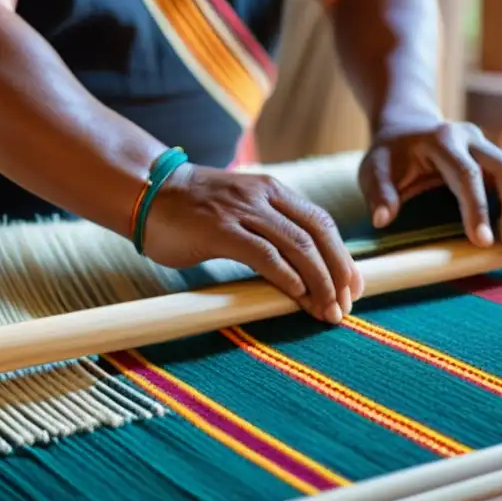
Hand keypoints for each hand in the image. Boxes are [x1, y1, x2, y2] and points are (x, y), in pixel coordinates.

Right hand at [143, 164, 363, 322]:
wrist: (147, 190)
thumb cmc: (191, 211)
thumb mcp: (240, 210)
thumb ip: (268, 229)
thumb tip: (299, 269)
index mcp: (273, 191)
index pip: (321, 223)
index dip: (342, 256)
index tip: (354, 286)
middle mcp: (263, 196)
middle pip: (317, 234)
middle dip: (338, 272)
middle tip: (347, 305)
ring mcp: (242, 210)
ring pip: (297, 245)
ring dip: (318, 281)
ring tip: (327, 310)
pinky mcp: (220, 229)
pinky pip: (264, 254)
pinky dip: (287, 276)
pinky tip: (298, 296)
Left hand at [359, 122, 501, 252]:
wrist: (408, 126)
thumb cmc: (390, 154)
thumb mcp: (373, 167)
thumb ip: (378, 191)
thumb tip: (383, 219)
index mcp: (442, 140)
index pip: (466, 174)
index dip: (477, 209)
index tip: (482, 242)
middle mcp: (471, 138)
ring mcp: (488, 146)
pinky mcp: (497, 157)